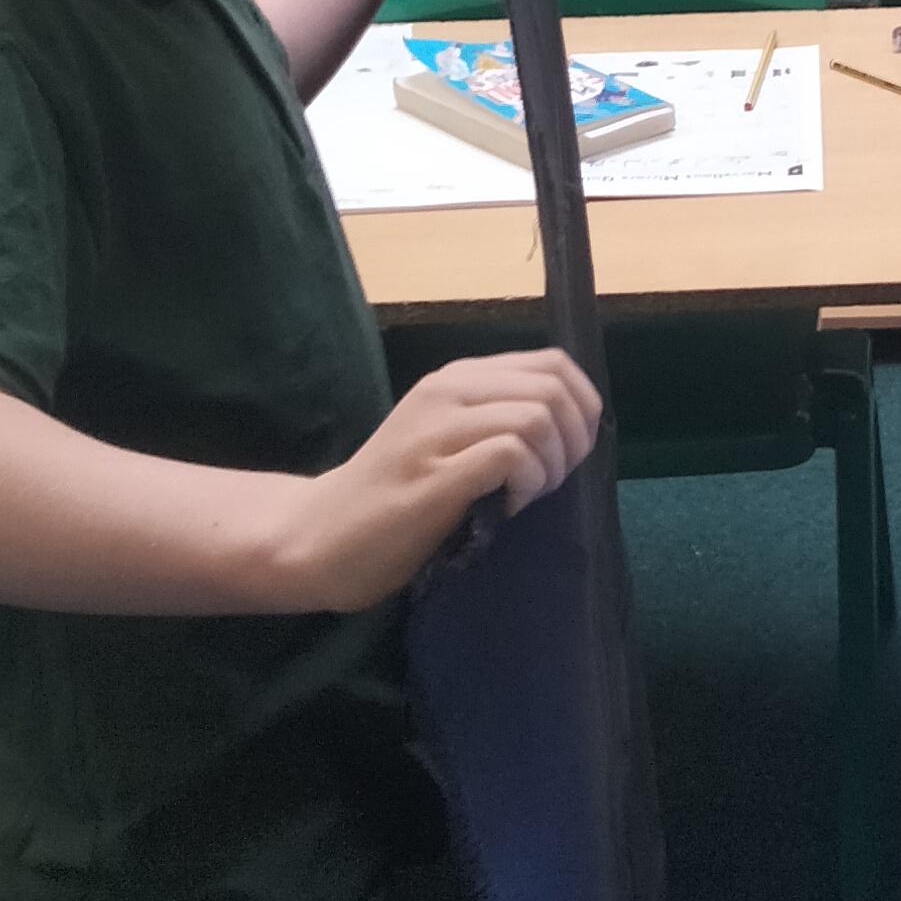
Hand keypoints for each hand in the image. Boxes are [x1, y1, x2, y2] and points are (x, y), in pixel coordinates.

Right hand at [292, 350, 600, 609]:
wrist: (317, 537)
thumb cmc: (392, 496)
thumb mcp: (447, 437)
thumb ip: (495, 419)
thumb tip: (572, 426)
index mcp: (456, 378)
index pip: (552, 363)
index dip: (582, 406)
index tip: (570, 451)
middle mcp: (447, 391)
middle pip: (553, 388)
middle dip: (574, 439)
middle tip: (551, 481)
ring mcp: (437, 430)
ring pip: (537, 417)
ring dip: (552, 466)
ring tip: (525, 497)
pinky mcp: (433, 476)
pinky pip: (511, 454)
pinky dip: (528, 483)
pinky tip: (507, 508)